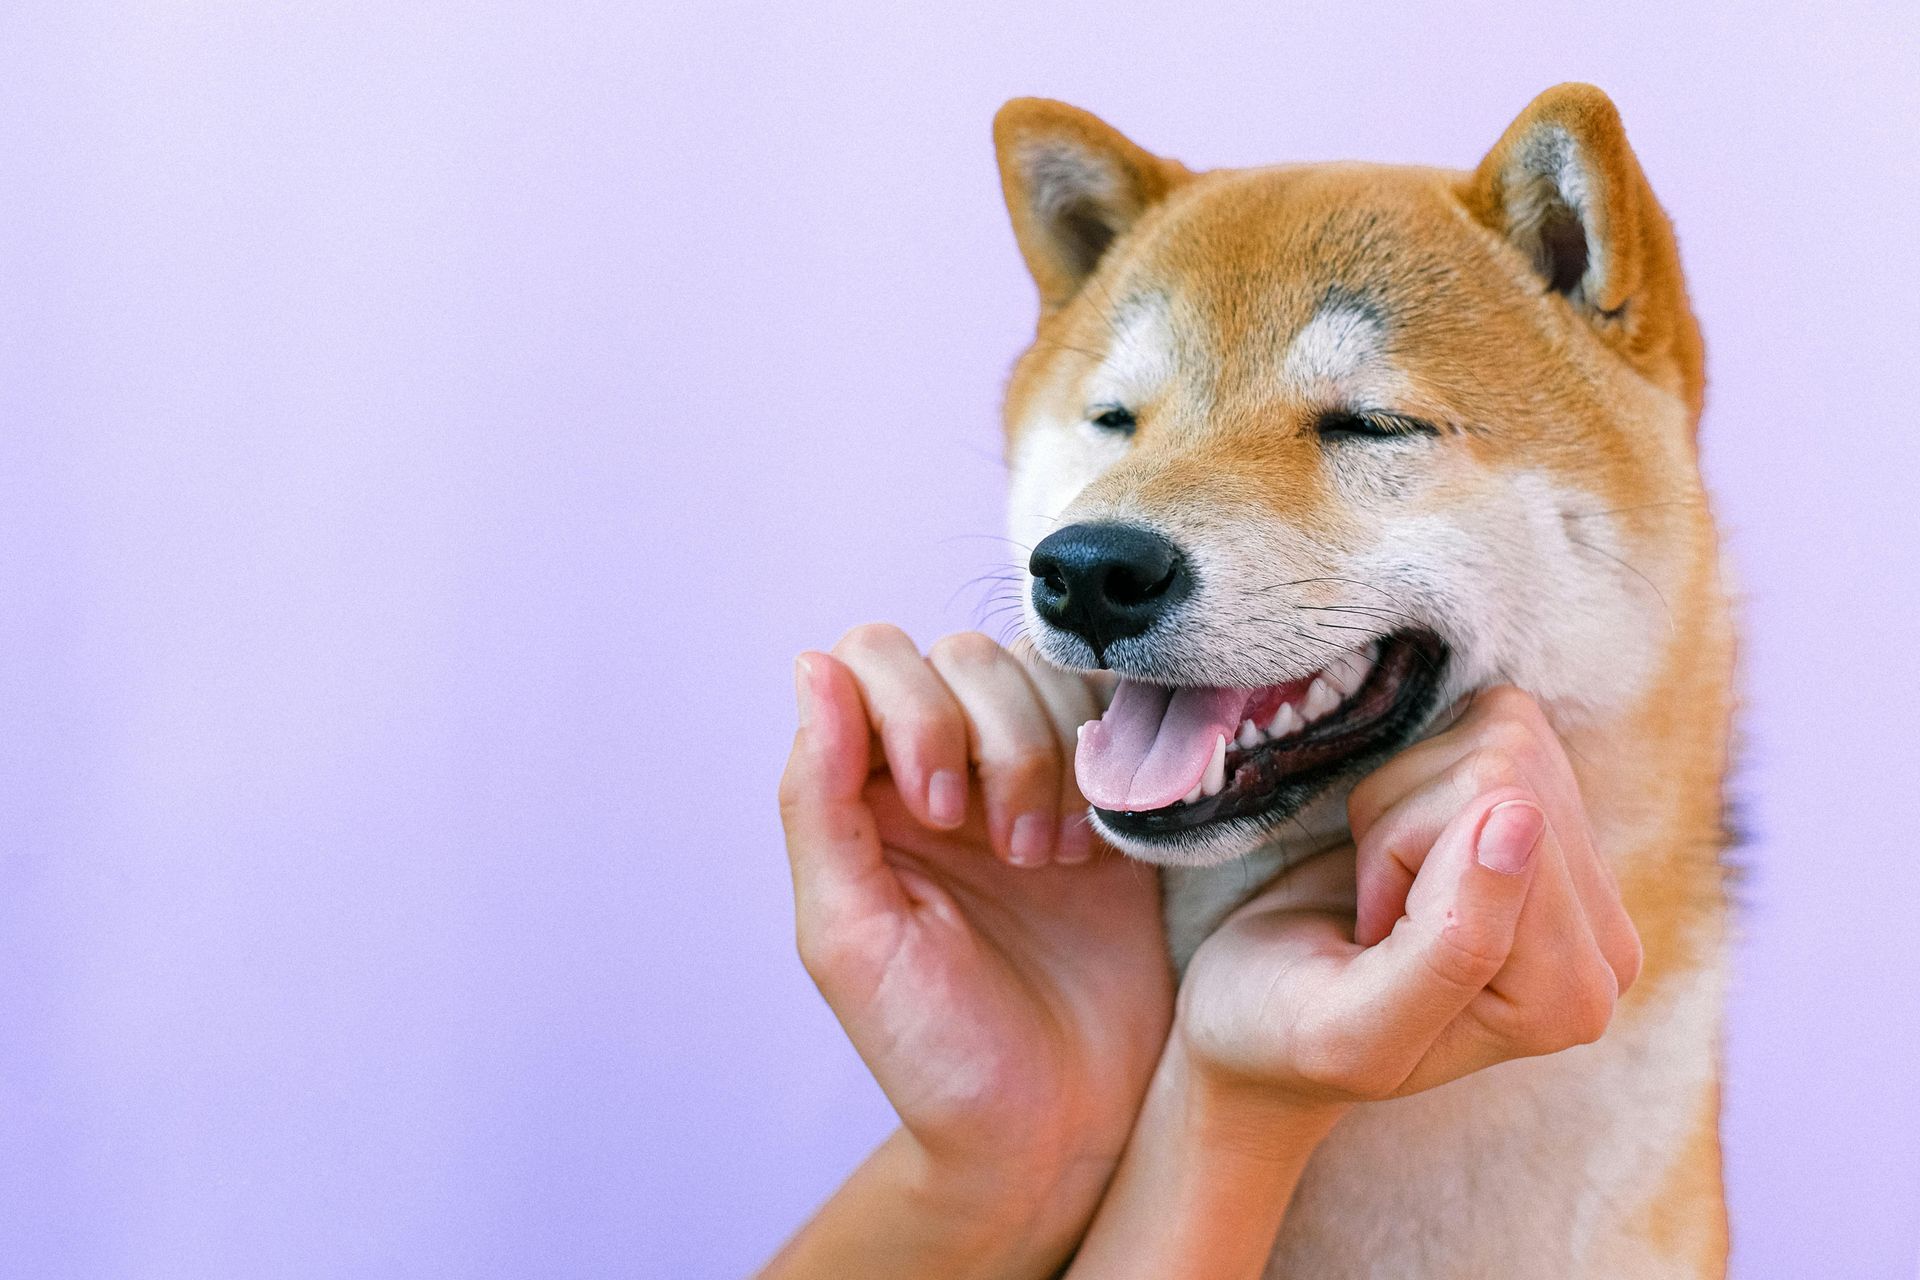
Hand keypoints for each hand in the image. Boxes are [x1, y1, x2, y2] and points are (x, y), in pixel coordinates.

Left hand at [773, 626, 1171, 1273]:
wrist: (1061, 1129)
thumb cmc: (939, 1053)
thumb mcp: (851, 936)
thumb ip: (818, 801)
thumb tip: (812, 666)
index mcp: (862, 794)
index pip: (872, 660)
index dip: (913, 711)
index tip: (941, 814)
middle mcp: (942, 769)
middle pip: (962, 656)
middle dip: (996, 739)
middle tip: (1011, 854)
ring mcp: (1029, 779)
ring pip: (1041, 676)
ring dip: (1054, 758)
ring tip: (1056, 863)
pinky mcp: (1106, 800)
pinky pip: (1114, 717)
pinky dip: (1113, 763)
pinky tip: (1102, 847)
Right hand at [1066, 687, 1642, 1279]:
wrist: (1257, 1014)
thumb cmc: (1285, 1032)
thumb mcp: (1349, 1026)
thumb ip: (1449, 944)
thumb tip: (1521, 815)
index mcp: (1569, 997)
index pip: (1509, 816)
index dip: (1402, 854)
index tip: (1371, 935)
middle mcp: (1602, 939)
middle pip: (1513, 773)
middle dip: (1407, 825)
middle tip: (1375, 910)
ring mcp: (1581, 875)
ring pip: (1504, 739)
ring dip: (1405, 803)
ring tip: (1383, 888)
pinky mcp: (1550, 818)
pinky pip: (1497, 720)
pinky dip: (1417, 773)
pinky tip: (1402, 849)